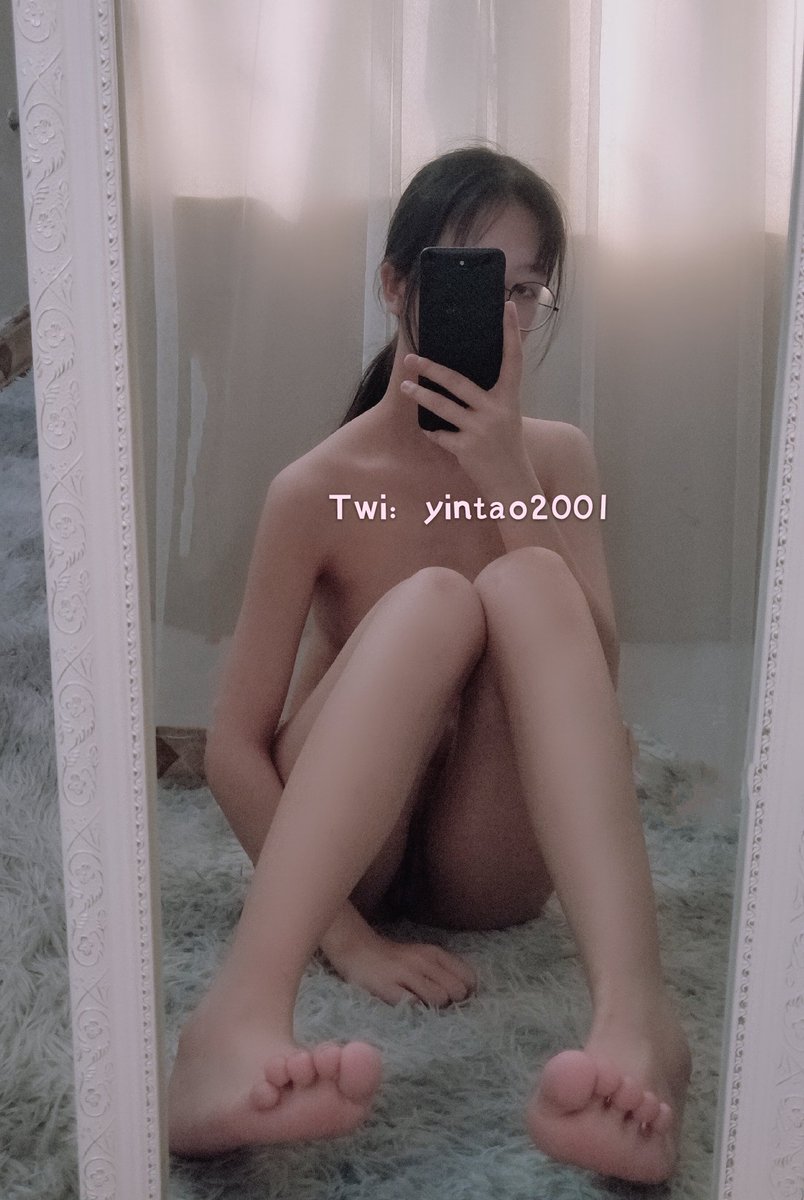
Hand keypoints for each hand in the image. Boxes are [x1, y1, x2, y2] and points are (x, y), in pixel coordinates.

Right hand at [323, 928, 477, 1006]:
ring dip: (435, 1009)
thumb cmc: (396, 959)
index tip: (456, 999)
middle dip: (452, 1003)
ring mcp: (405, 973)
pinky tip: (408, 1009)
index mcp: (435, 954)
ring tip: (422, 1007)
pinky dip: (415, 1011)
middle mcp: (424, 961)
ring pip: (439, 999)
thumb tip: (466, 994)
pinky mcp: (388, 987)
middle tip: (438, 1006)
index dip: (466, 992)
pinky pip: (413, 1005)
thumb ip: (445, 971)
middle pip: (457, 991)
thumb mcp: (424, 957)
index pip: (468, 977)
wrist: (357, 949)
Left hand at [400, 300, 529, 496]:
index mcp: (509, 399)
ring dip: (420, 395)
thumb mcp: (507, 418)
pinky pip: (440, 435)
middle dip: (431, 369)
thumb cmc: (507, 448)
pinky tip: (427, 431)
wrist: (513, 484)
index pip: (513, 359)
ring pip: (442, 407)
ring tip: (404, 387)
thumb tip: (462, 379)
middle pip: (458, 381)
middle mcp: (496, 410)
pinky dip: (432, 433)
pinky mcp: (466, 448)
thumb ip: (492, 399)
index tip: (508, 306)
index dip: (511, 332)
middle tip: (411, 358)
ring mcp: (480, 429)